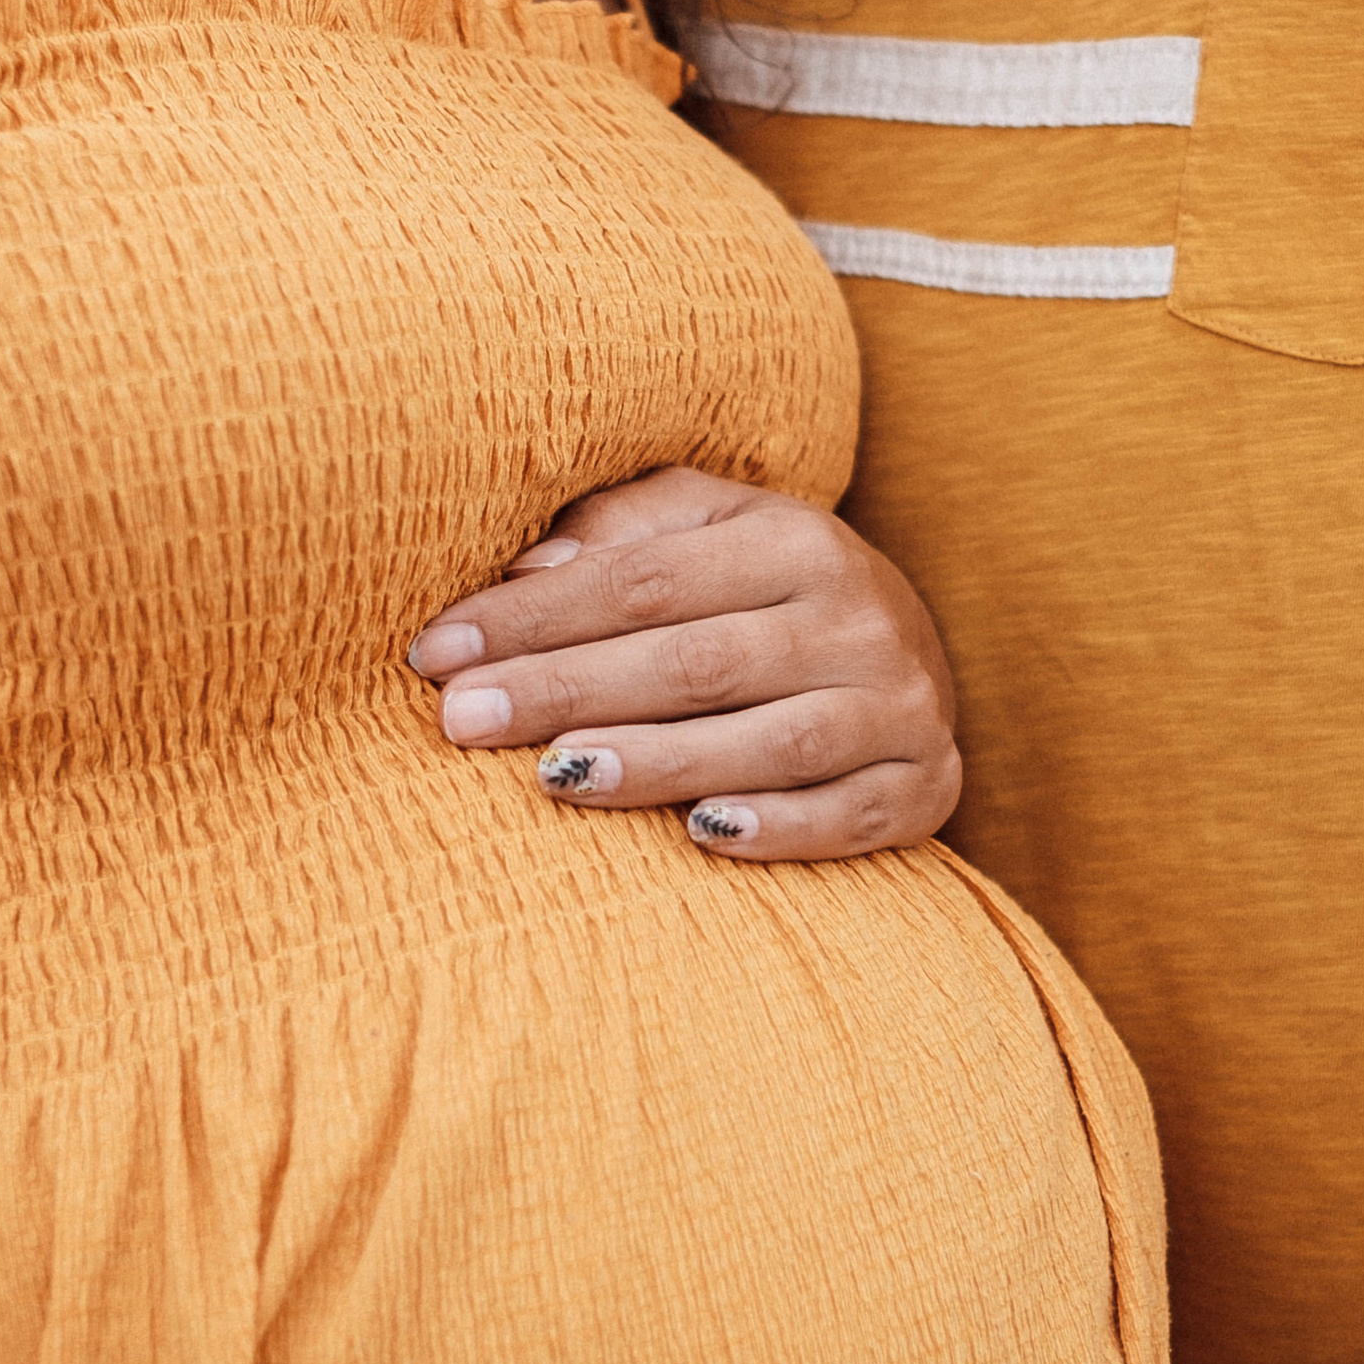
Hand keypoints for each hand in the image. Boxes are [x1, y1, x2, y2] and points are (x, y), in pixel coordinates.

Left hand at [406, 469, 960, 862]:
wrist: (911, 652)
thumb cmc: (764, 591)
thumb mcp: (706, 529)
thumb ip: (621, 532)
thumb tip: (526, 569)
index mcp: (797, 540)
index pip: (645, 580)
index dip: (535, 616)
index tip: (437, 653)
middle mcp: (860, 616)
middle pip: (697, 659)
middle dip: (567, 689)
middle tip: (461, 721)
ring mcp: (902, 706)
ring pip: (774, 740)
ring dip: (661, 762)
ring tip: (556, 776)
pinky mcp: (927, 787)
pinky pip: (851, 816)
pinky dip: (780, 828)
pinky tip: (701, 833)